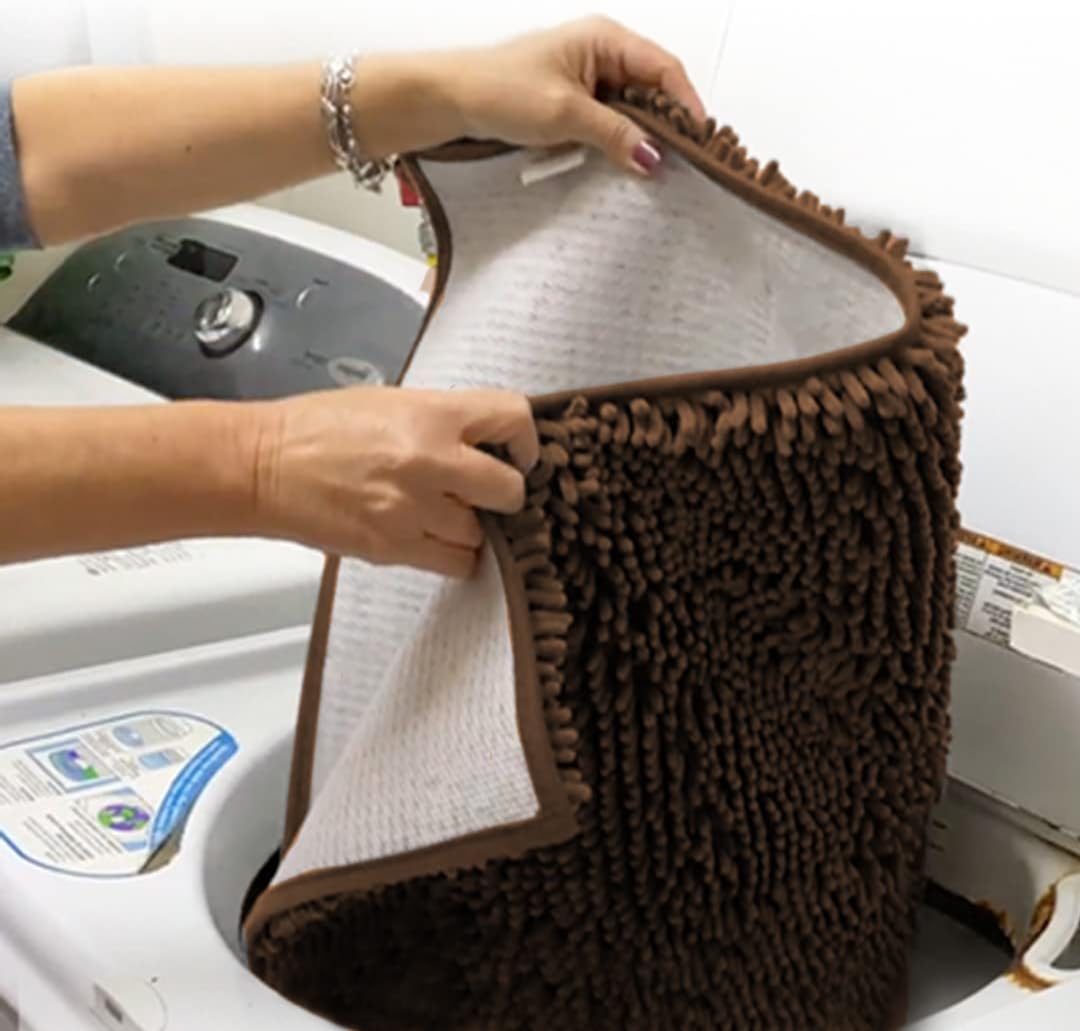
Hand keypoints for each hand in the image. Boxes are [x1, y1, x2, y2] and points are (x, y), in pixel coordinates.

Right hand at [249, 386, 537, 576]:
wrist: (264, 466)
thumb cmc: (318, 429)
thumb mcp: (391, 402)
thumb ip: (443, 422)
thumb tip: (486, 444)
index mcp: (432, 414)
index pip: (513, 418)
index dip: (526, 441)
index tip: (520, 454)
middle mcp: (432, 461)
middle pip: (509, 489)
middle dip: (504, 493)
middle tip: (486, 492)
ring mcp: (414, 508)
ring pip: (482, 533)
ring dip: (472, 526)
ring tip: (445, 514)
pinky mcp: (396, 547)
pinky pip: (456, 563)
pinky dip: (454, 554)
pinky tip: (435, 538)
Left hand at [443, 16, 705, 173]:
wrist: (451, 100)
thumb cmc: (500, 90)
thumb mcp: (565, 115)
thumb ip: (615, 135)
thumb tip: (654, 158)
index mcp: (604, 39)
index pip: (663, 69)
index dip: (686, 105)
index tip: (700, 141)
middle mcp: (600, 54)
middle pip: (651, 91)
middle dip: (664, 126)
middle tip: (679, 163)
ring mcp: (586, 80)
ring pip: (629, 111)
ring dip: (637, 139)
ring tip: (651, 168)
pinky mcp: (572, 103)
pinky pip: (606, 124)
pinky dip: (614, 144)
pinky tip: (619, 164)